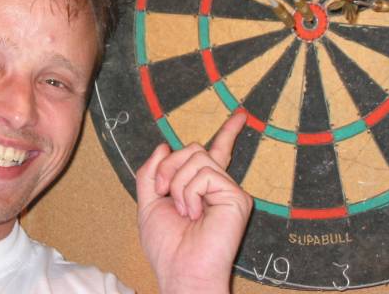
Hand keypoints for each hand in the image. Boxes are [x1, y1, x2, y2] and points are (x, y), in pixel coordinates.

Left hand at [136, 112, 252, 293]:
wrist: (181, 272)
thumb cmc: (167, 246)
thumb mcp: (148, 204)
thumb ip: (152, 173)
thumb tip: (163, 145)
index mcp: (201, 186)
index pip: (216, 151)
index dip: (228, 132)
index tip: (240, 115)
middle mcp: (219, 184)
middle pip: (192, 149)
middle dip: (168, 167)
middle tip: (163, 194)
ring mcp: (228, 189)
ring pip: (196, 157)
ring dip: (177, 183)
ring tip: (182, 211)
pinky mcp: (236, 196)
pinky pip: (204, 173)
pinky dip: (189, 192)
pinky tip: (194, 214)